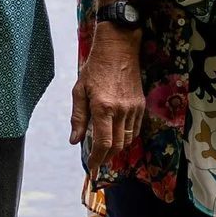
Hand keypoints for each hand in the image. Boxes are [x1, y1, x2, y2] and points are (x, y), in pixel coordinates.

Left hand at [70, 30, 146, 158]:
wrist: (119, 50)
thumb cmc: (95, 68)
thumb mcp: (79, 91)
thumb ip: (78, 118)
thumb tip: (75, 141)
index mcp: (103, 107)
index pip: (103, 143)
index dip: (97, 158)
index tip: (91, 166)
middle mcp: (121, 110)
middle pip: (117, 146)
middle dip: (106, 157)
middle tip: (97, 161)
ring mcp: (133, 108)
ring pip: (128, 139)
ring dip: (117, 148)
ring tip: (105, 150)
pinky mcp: (141, 105)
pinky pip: (135, 129)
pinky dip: (126, 137)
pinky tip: (117, 136)